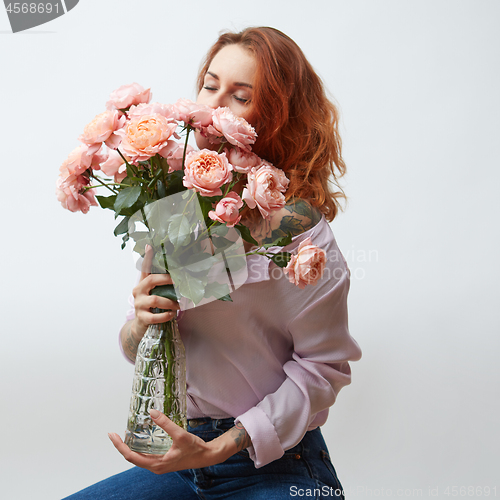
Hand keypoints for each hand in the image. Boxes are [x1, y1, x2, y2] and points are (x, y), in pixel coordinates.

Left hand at [108, 410, 233, 473]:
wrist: (206, 456)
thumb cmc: (194, 448)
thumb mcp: (180, 435)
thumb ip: (166, 424)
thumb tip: (152, 412)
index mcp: (157, 463)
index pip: (131, 456)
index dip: (119, 446)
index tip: (112, 435)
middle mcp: (155, 466)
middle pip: (132, 457)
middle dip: (121, 446)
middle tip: (114, 434)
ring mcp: (158, 465)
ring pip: (138, 457)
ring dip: (130, 447)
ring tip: (124, 435)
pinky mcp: (163, 461)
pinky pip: (146, 456)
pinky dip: (139, 448)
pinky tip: (140, 439)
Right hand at [132, 245, 179, 338]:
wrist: (141, 326)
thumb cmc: (153, 306)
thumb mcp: (156, 293)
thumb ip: (163, 284)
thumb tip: (181, 273)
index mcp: (143, 283)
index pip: (144, 268)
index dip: (148, 257)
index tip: (150, 245)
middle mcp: (139, 291)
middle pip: (151, 280)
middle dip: (167, 279)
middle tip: (180, 282)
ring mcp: (139, 304)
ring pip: (156, 300)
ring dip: (171, 302)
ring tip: (179, 305)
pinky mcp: (142, 317)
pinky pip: (155, 316)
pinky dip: (166, 316)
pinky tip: (172, 315)